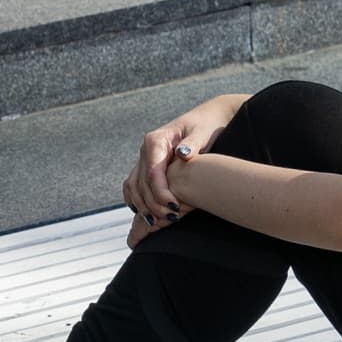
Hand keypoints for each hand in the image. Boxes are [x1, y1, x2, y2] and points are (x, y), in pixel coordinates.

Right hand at [123, 96, 235, 239]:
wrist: (206, 119)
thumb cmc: (206, 126)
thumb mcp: (203, 133)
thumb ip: (192, 144)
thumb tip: (182, 154)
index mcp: (156, 140)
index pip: (152, 173)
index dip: (160, 193)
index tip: (174, 208)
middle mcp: (145, 149)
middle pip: (141, 183)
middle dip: (153, 204)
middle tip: (171, 218)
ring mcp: (144, 158)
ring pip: (134, 187)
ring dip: (144, 206)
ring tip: (159, 222)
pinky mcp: (147, 166)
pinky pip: (134, 185)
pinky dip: (137, 200)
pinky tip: (147, 213)